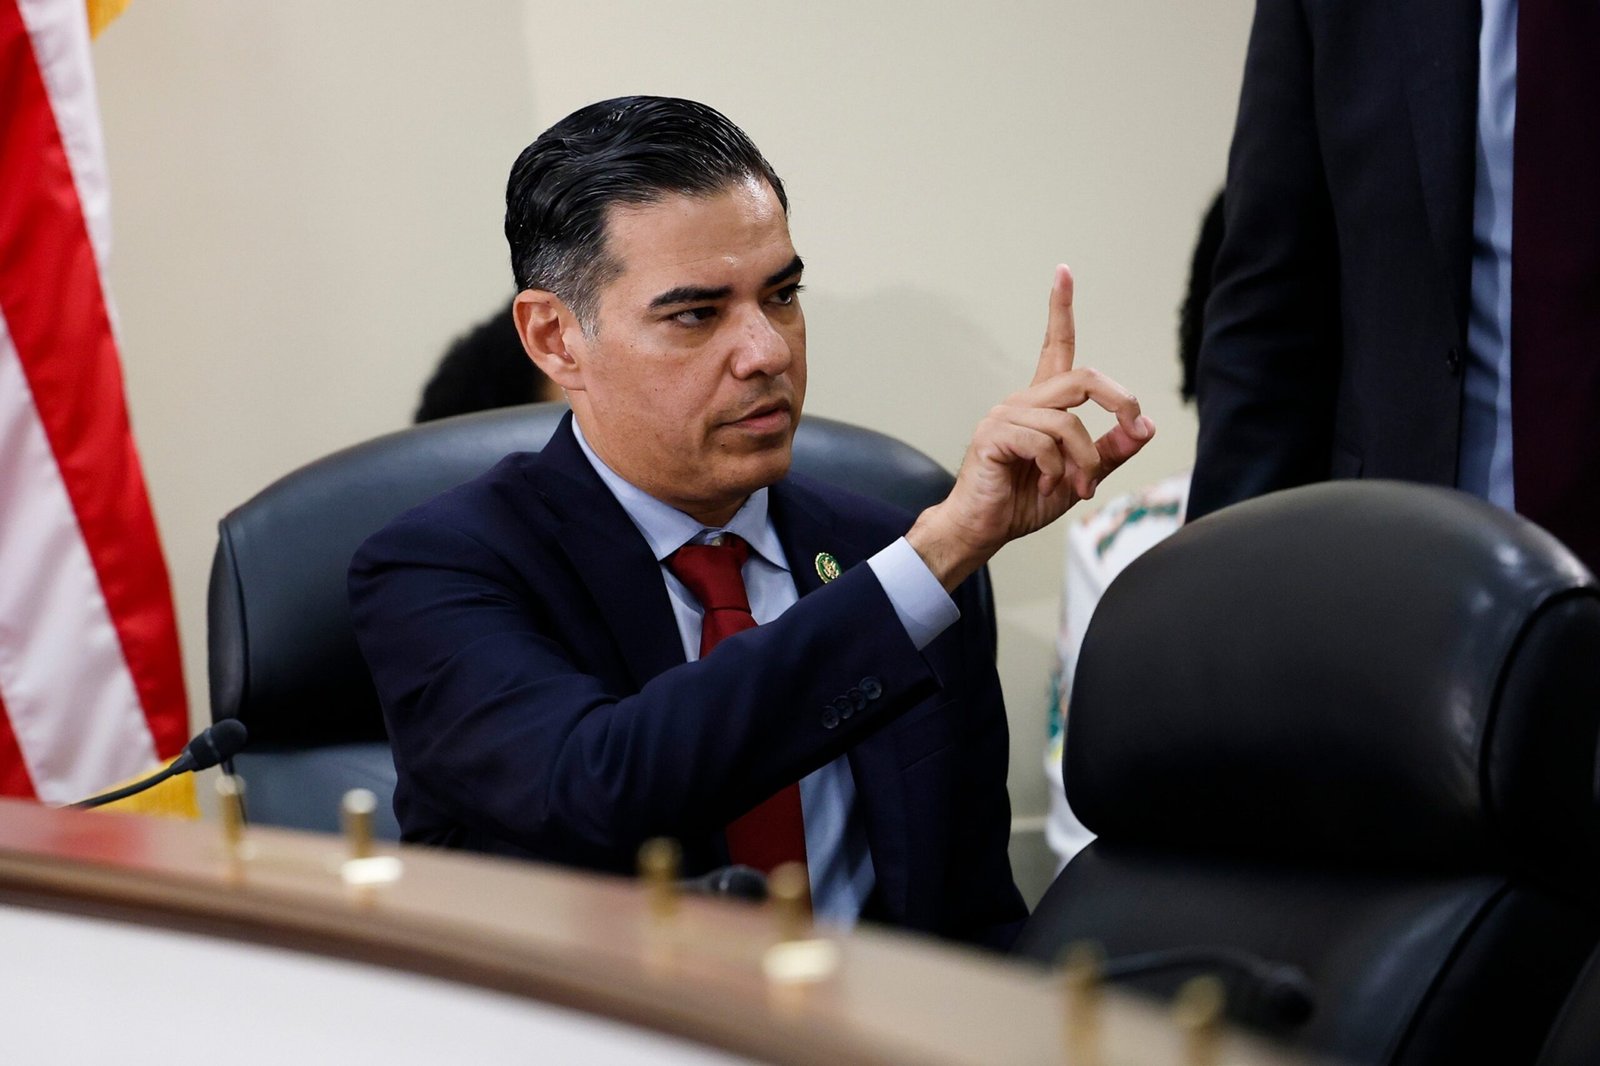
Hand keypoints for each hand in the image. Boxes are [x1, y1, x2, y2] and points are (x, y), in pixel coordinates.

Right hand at [908, 265, 1154, 588]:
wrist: (983, 530)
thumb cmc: (1022, 500)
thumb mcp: (1081, 475)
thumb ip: (1111, 451)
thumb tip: (1146, 427)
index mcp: (1043, 404)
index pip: (1055, 345)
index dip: (1060, 308)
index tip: (1063, 271)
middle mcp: (1023, 401)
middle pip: (1083, 378)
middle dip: (1121, 401)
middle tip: (1136, 428)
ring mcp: (1005, 415)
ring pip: (1068, 421)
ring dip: (1086, 460)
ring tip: (1079, 487)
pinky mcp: (994, 435)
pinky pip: (1044, 442)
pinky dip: (1056, 470)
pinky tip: (1047, 486)